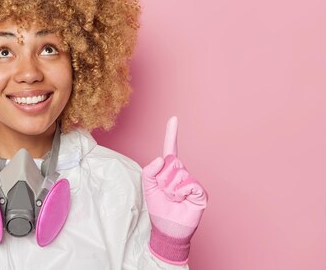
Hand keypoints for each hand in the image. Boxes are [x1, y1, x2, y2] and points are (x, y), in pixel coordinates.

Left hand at [142, 116, 207, 264]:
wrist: (168, 229)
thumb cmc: (159, 207)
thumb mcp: (147, 186)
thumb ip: (149, 170)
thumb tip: (160, 158)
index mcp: (169, 169)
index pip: (171, 148)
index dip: (172, 133)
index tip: (174, 118)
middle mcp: (182, 172)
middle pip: (171, 162)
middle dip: (163, 179)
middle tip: (165, 192)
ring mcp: (192, 182)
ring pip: (178, 173)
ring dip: (170, 188)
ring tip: (173, 198)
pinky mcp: (200, 192)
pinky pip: (188, 183)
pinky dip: (181, 192)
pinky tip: (182, 200)